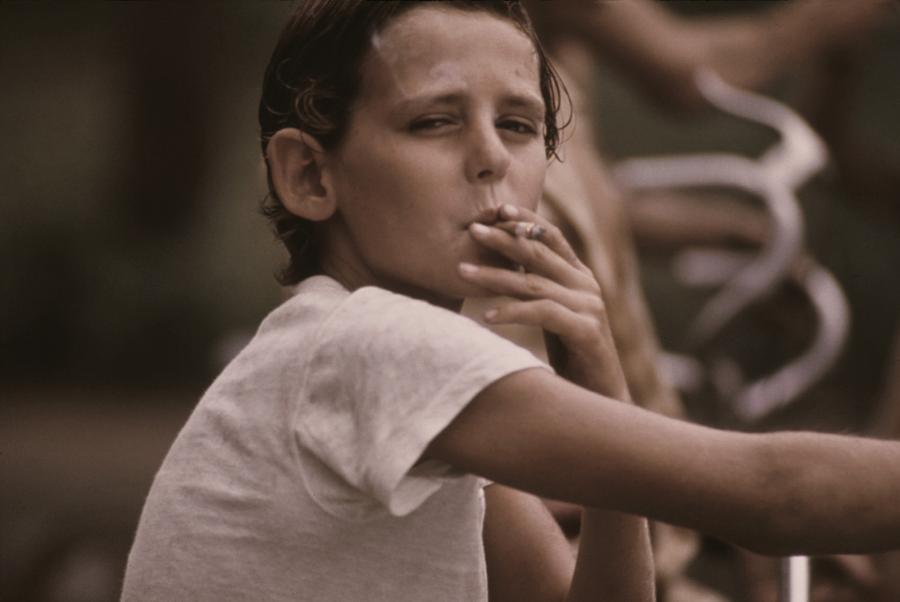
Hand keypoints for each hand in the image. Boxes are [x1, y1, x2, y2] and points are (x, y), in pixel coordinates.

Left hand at [459, 204, 628, 399]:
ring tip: (462, 272)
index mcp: (579, 275)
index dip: (525, 220)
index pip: (551, 237)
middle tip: (471, 229)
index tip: (496, 210)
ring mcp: (588, 307)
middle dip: (503, 240)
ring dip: (495, 276)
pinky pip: (543, 314)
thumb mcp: (552, 313)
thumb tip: (499, 267)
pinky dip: (513, 312)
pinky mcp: (586, 331)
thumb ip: (535, 288)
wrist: (602, 394)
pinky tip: (487, 316)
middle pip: (539, 254)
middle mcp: (586, 285)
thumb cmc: (571, 354)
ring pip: (534, 283)